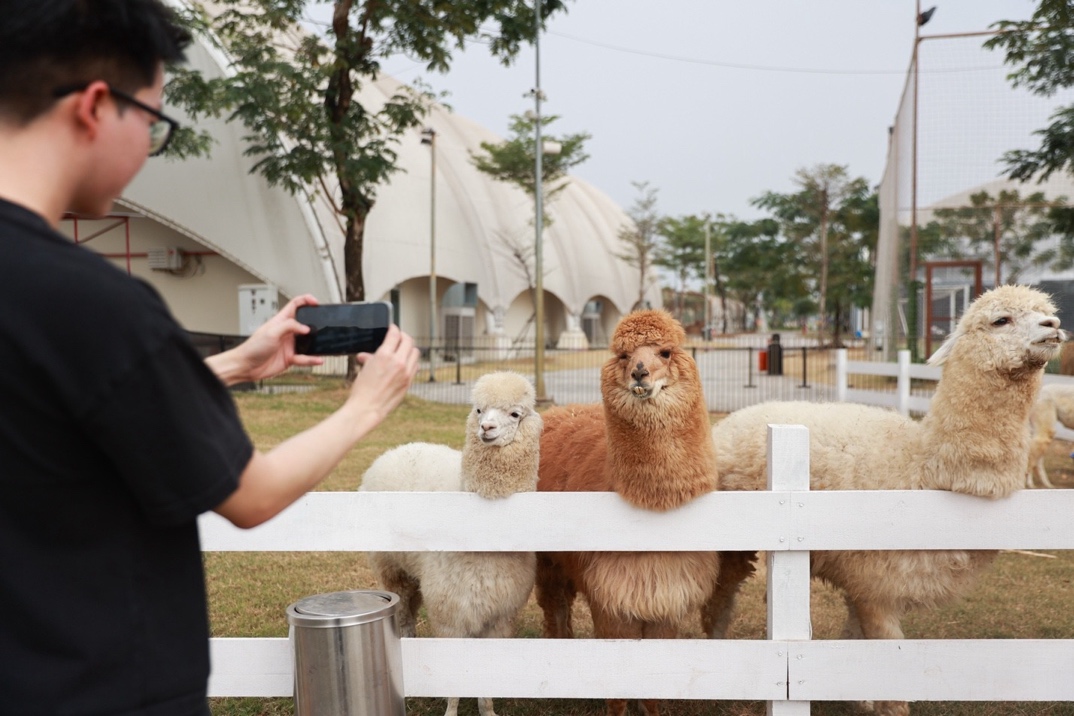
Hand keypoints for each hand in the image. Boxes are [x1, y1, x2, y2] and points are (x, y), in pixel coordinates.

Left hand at [206, 294, 323, 384]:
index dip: (306, 300)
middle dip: (315, 323)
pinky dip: (312, 359)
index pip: (295, 305)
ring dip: (316, 343)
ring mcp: (289, 345)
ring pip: (308, 342)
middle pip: (305, 323)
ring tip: (323, 342)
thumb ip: (289, 326)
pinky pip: (305, 358)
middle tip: (323, 324)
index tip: (316, 302)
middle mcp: (287, 332)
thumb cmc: (253, 347)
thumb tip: (306, 328)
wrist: (246, 366)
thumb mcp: (271, 332)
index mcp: (281, 321)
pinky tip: (318, 360)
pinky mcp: (290, 358)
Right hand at [347, 324, 419, 419]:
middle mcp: (398, 362)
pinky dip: (411, 362)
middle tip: (399, 337)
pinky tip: (405, 364)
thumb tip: (367, 356)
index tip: (392, 328)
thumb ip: (369, 359)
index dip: (394, 328)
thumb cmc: (361, 390)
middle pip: (409, 341)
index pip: (395, 334)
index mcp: (384, 356)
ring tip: (403, 350)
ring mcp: (406, 373)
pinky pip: (415, 366)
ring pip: (415, 353)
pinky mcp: (409, 382)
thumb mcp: (364, 369)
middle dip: (403, 337)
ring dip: (409, 349)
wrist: (367, 409)